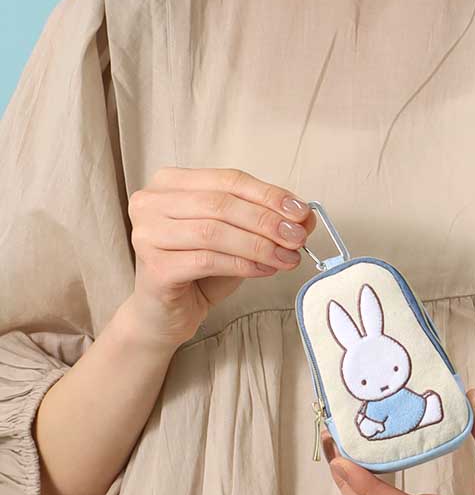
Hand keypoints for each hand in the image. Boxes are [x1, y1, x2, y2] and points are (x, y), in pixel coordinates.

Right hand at [124, 166, 316, 350]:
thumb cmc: (199, 272)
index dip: (269, 194)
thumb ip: (264, 222)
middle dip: (267, 221)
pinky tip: (265, 270)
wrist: (165, 314)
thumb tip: (306, 216)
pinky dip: (242, 265)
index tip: (301, 212)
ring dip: (258, 245)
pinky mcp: (154, 268)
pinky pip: (206, 260)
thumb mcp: (236, 239)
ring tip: (287, 257)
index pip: (228, 180)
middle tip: (298, 237)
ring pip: (214, 232)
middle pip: (221, 204)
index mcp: (170, 183)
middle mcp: (151, 202)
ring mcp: (147, 234)